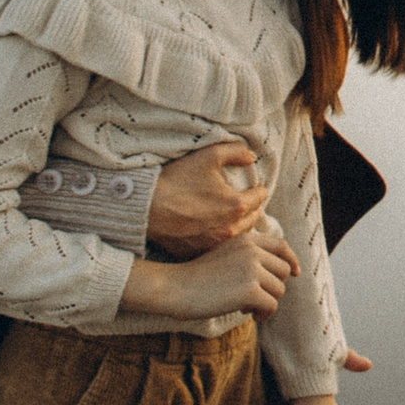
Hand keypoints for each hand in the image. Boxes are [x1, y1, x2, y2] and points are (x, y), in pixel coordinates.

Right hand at [120, 227, 297, 319]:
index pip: (281, 246)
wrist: (174, 287)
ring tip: (245, 305)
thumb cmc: (196, 276)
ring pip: (279, 290)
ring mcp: (251, 269)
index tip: (296, 273)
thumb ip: (249, 256)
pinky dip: (263, 314)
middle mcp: (252, 251)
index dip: (292, 260)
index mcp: (246, 240)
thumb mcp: (225, 254)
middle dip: (272, 286)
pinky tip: (250, 315)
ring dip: (266, 301)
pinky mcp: (250, 290)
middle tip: (253, 298)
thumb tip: (281, 270)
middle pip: (283, 271)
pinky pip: (271, 305)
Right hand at [147, 140, 269, 258]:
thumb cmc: (177, 180)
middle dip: (252, 208)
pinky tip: (215, 229)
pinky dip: (221, 237)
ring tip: (234, 215)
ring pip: (239, 234)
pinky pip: (219, 246)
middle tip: (248, 201)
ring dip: (240, 224)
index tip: (255, 186)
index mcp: (236, 206)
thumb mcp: (209, 156)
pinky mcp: (197, 253)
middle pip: (253, 218)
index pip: (260, 197)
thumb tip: (252, 157)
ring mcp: (213, 244)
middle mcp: (229, 230)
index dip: (258, 189)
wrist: (144, 207)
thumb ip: (236, 152)